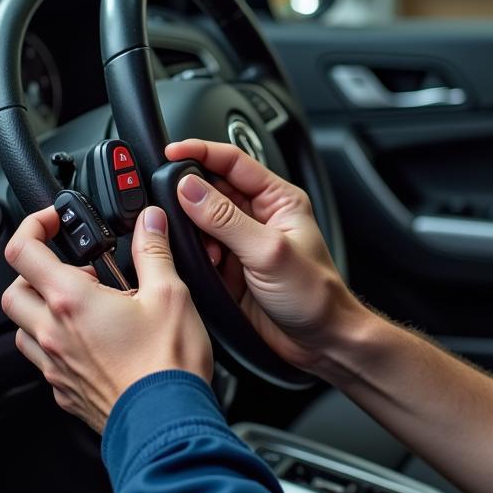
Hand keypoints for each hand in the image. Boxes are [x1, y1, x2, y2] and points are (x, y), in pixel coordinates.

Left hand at [1, 204, 211, 432]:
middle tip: (74, 269)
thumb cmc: (167, 365)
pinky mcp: (65, 392)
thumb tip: (150, 221)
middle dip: (36, 272)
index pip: (24, 250)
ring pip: (22, 328)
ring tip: (81, 305)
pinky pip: (43, 361)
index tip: (53, 222)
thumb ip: (154, 251)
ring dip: (41, 309)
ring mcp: (55, 366)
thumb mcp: (169, 294)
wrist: (167, 424)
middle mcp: (53, 333)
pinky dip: (56, 343)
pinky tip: (90, 342)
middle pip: (14, 290)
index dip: (33, 226)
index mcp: (72, 301)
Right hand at [165, 138, 367, 374]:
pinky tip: (204, 266)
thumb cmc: (315, 295)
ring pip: (201, 220)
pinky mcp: (229, 267)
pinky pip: (200, 250)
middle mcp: (259, 215)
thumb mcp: (269, 252)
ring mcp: (242, 241)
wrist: (320, 341)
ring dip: (193, 231)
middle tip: (175, 206)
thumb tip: (190, 189)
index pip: (233, 161)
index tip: (172, 151)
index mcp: (277, 199)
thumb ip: (226, 219)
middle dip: (191, 196)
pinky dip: (194, 255)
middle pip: (212, 188)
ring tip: (205, 250)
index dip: (201, 151)